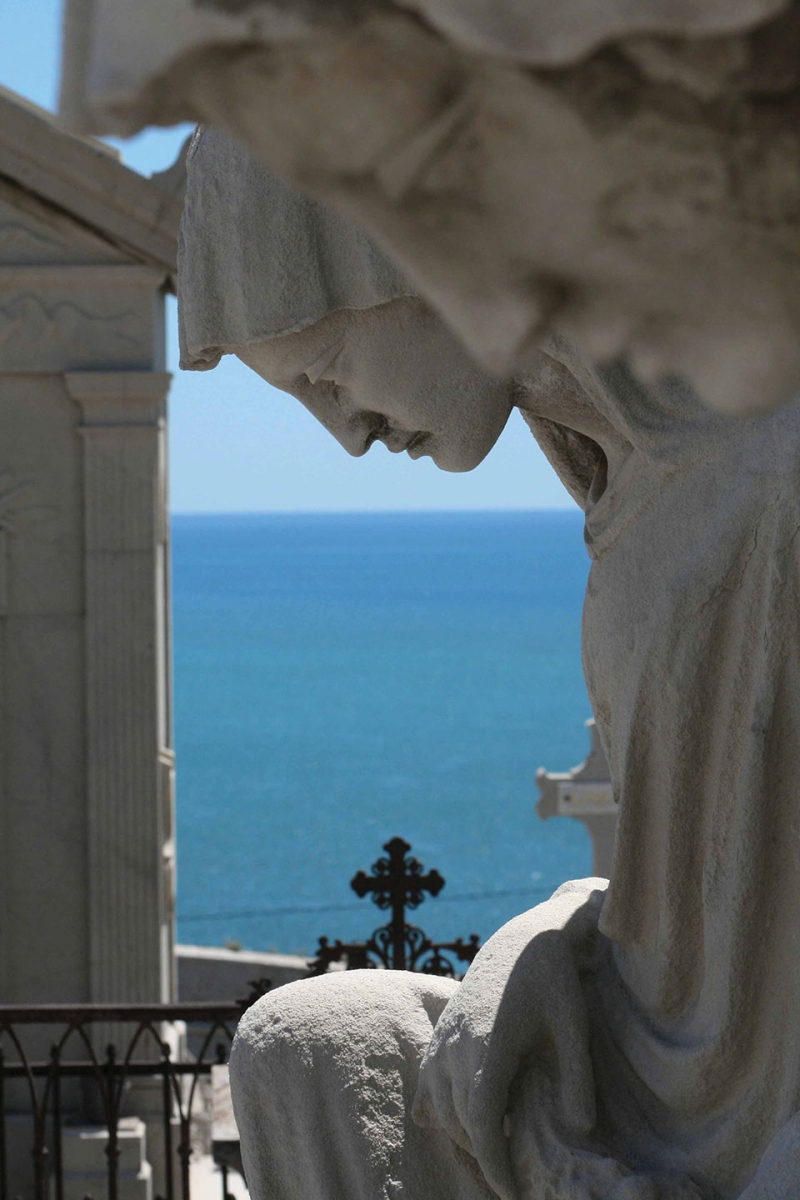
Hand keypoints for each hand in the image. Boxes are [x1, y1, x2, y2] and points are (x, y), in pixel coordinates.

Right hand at [413, 879, 607, 1199]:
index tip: (510, 1192)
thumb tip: (581, 1129)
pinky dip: (442, 1114)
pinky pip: (428, 1091)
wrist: (520, 940)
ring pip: (440, 1110)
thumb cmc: (552, 983)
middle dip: (483, 1158)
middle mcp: (456, 1044)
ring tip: (496, 1156)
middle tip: (512, 1183)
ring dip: (464, 1138)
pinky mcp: (438, 1037)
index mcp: (490, 1044)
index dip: (493, 1163)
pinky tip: (466, 1126)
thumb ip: (577, 1078)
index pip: (480, 1120)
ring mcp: (441, 1040)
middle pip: (459, 1123)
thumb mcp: (573, 1027)